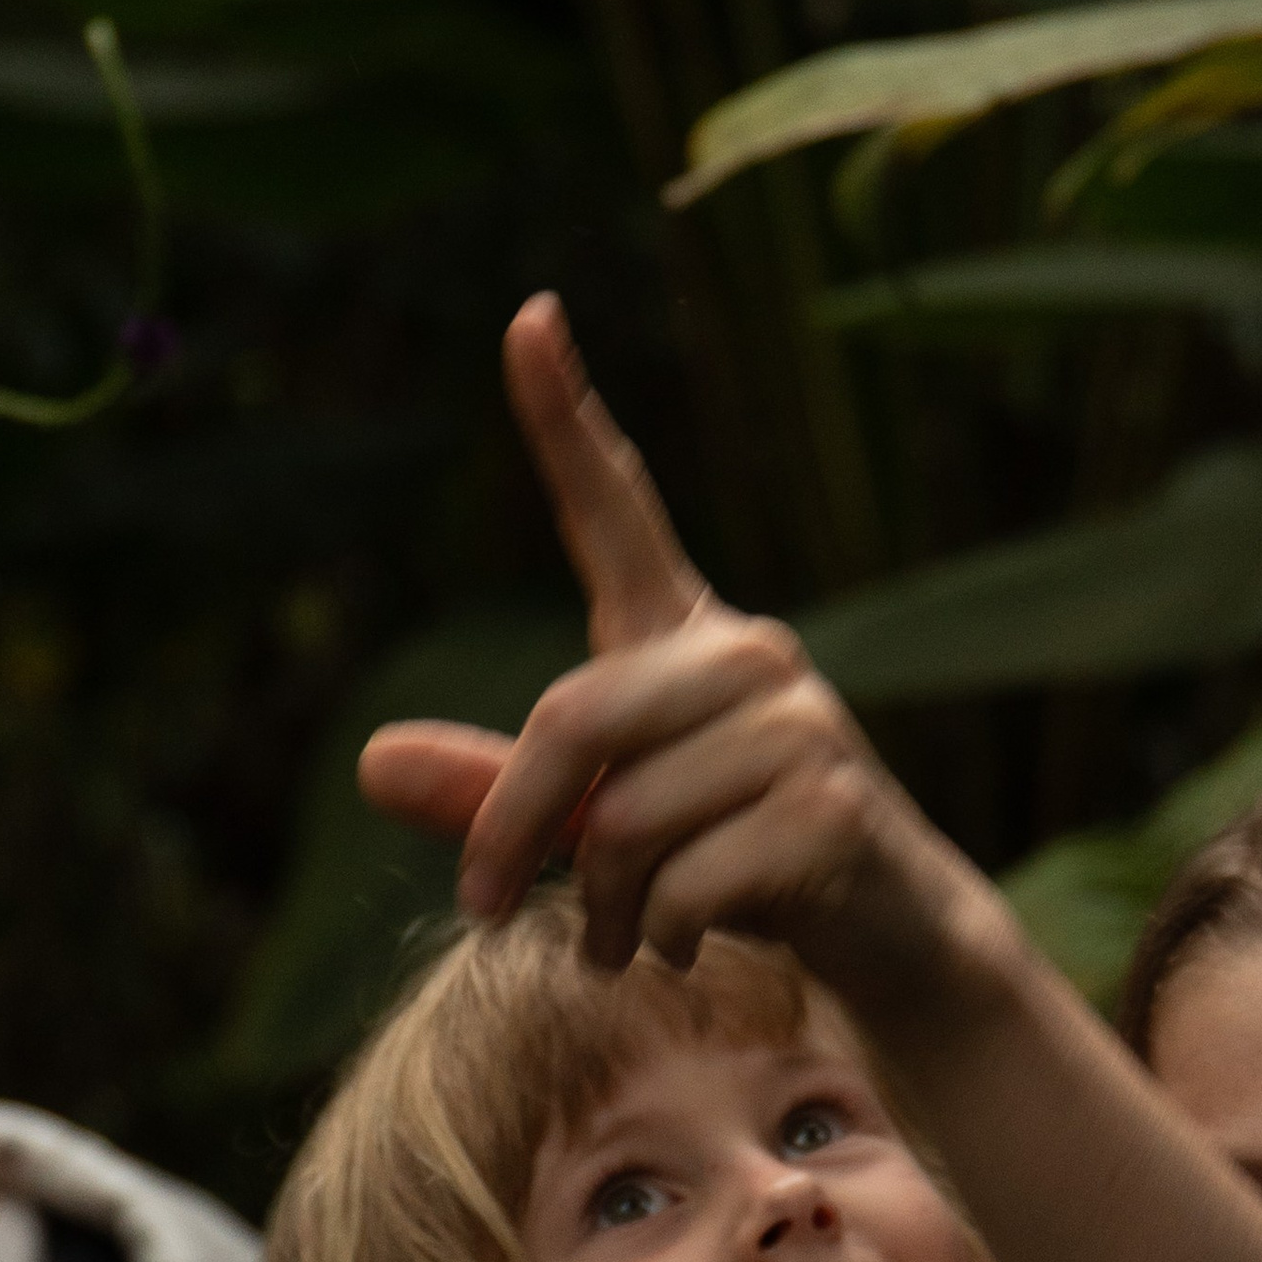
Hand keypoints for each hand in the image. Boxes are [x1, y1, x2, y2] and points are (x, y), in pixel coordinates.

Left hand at [359, 297, 999, 1014]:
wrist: (893, 935)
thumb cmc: (738, 865)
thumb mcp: (606, 829)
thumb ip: (500, 795)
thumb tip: (368, 763)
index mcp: (687, 640)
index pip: (617, 512)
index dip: (565, 416)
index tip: (528, 316)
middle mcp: (749, 657)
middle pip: (572, 722)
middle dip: (510, 829)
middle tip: (482, 908)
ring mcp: (799, 730)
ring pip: (621, 825)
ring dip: (600, 909)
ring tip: (628, 936)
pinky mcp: (830, 811)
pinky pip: (682, 886)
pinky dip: (659, 938)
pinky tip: (692, 945)